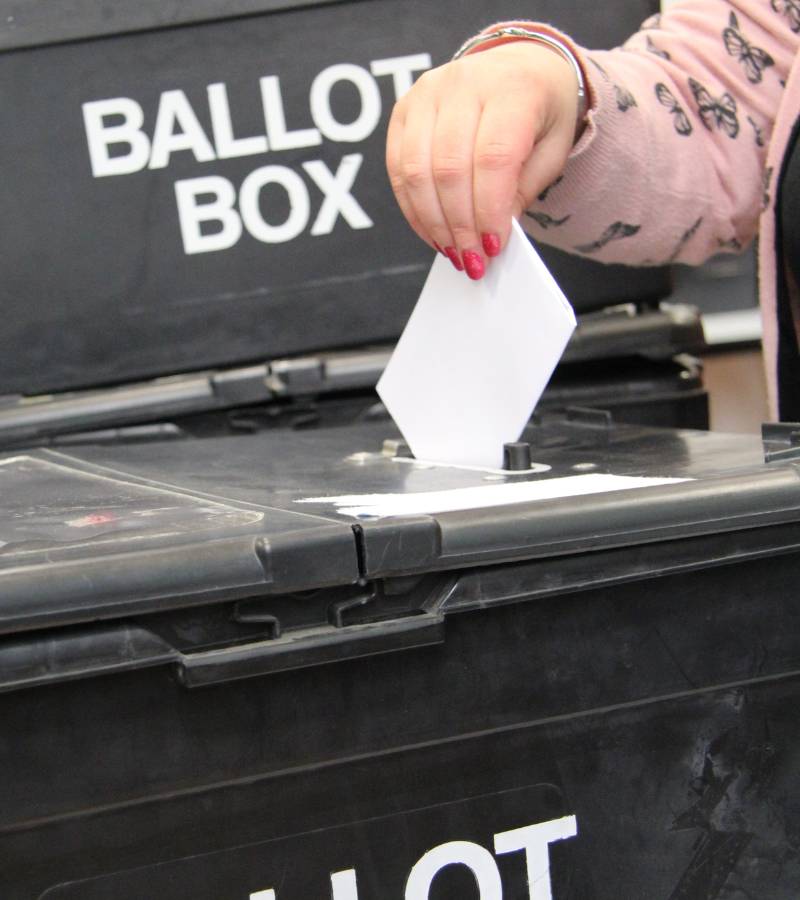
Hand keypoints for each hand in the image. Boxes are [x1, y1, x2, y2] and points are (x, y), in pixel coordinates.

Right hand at [386, 41, 579, 278]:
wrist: (520, 68)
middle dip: (459, 226)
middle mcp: (465, 82)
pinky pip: (398, 168)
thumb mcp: (550, 152)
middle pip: (450, 169)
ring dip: (433, 223)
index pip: (492, 159)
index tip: (492, 248)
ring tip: (453, 251)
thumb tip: (487, 237)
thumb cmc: (539, 114)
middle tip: (471, 260)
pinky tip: (433, 232)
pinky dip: (414, 209)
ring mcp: (428, 92)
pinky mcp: (404, 110)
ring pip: (417, 171)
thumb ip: (520, 192)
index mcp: (513, 87)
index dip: (488, 211)